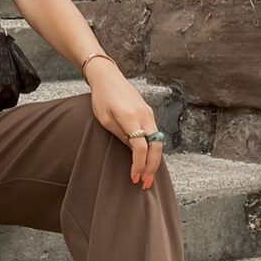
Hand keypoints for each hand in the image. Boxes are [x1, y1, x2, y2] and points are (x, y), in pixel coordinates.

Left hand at [87, 62, 163, 190]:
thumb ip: (120, 135)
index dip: (139, 164)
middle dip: (152, 167)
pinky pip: (155, 135)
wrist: (108, 77)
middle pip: (156, 147)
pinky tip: (148, 159)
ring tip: (147, 176)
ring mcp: (149, 113)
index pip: (141, 147)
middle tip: (145, 183)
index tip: (134, 178)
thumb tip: (134, 151)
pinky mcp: (149, 112)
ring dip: (154, 160)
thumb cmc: (102, 97)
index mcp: (131, 117)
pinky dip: (153, 149)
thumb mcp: (105, 119)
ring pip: (158, 142)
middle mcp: (144, 115)